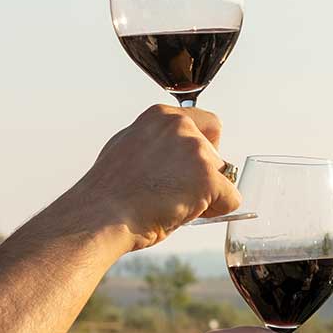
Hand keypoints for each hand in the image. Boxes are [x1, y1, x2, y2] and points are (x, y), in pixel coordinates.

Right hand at [85, 106, 240, 248]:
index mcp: (160, 117)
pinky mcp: (207, 178)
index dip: (202, 148)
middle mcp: (181, 127)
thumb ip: (155, 144)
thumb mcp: (126, 149)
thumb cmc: (108, 192)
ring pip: (224, 176)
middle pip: (215, 152)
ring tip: (173, 205)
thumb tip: (169, 154)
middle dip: (203, 174)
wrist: (101, 215)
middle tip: (174, 194)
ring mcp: (196, 151)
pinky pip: (231, 198)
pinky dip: (216, 211)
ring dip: (206, 194)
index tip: (186, 167)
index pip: (206, 123)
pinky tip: (184, 215)